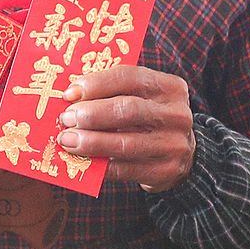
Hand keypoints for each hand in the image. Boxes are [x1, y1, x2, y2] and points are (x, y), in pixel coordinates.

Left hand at [58, 65, 195, 191]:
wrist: (183, 157)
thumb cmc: (149, 121)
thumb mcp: (143, 99)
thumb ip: (114, 94)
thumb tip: (71, 98)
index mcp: (169, 87)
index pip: (130, 77)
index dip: (96, 84)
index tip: (70, 94)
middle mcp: (175, 114)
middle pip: (128, 109)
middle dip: (90, 114)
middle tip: (66, 118)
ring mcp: (173, 144)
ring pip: (125, 143)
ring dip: (91, 142)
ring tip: (67, 140)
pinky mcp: (165, 170)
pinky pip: (125, 169)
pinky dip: (100, 166)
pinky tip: (83, 161)